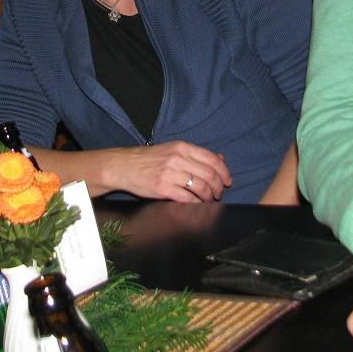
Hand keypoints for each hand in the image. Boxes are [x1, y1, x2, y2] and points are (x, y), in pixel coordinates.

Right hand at [104, 141, 232, 202]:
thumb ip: (196, 154)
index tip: (228, 181)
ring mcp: (170, 174)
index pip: (212, 159)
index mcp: (182, 147)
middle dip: (219, 187)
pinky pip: (187, 198)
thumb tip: (220, 158)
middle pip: (209, 174)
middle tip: (219, 193)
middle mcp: (178, 159)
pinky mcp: (163, 189)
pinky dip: (197, 203)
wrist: (124, 166)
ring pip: (201, 187)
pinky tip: (197, 204)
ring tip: (208, 199)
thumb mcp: (173, 150)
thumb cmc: (149, 159)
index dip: (224, 172)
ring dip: (209, 196)